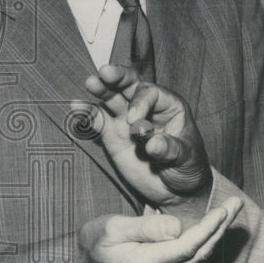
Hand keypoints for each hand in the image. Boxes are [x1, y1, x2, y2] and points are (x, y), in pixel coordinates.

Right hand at [73, 64, 210, 205]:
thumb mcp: (186, 159)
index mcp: (169, 106)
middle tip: (105, 72)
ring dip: (101, 90)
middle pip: (131, 85)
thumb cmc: (187, 167)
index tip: (134, 122)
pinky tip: (76, 106)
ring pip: (112, 99)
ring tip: (91, 83)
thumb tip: (152, 144)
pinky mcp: (113, 135)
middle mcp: (146, 108)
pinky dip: (87, 114)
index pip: (151, 93)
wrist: (175, 189)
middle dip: (118, 78)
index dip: (141, 103)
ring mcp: (127, 120)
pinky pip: (98, 121)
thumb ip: (170, 149)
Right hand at [76, 197, 242, 262]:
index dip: (208, 228)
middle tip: (236, 203)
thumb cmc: (97, 240)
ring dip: (216, 234)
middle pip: (198, 254)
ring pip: (198, 259)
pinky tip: (215, 225)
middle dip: (220, 228)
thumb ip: (146, 228)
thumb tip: (177, 227)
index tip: (224, 209)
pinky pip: (191, 262)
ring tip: (231, 209)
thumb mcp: (113, 227)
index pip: (186, 248)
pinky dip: (205, 242)